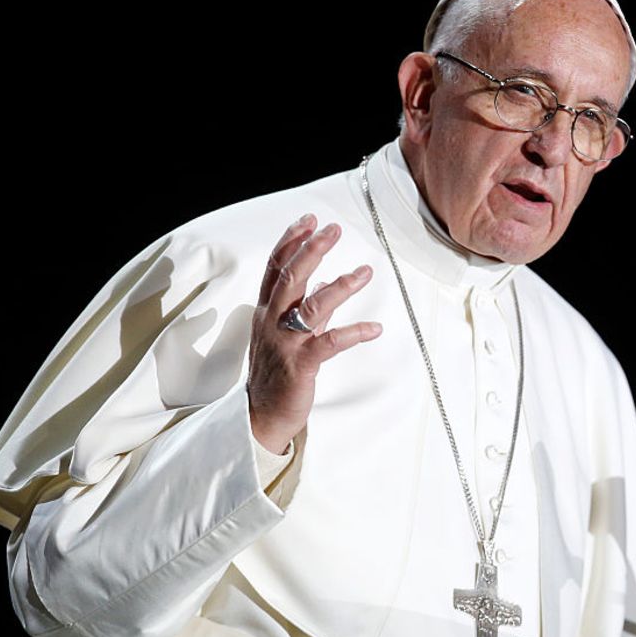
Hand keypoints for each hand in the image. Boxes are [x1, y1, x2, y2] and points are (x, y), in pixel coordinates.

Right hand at [247, 213, 381, 453]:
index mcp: (267, 311)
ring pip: (312, 306)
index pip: (275, 268)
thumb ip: (303, 306)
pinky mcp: (300, 366)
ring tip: (366, 272)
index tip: (310, 221)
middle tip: (334, 229)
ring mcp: (285, 343)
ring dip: (341, 286)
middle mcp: (272, 322)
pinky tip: (375, 328)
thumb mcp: (282, 333)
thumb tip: (325, 282)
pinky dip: (354, 333)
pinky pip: (329, 344)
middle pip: (291, 277)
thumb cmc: (274, 372)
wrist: (260, 416)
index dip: (292, 241)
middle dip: (312, 250)